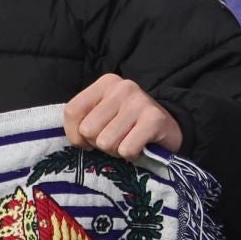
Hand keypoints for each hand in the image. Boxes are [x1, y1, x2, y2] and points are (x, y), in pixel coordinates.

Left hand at [63, 74, 183, 159]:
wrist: (168, 130)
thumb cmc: (127, 126)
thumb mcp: (101, 117)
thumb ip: (82, 122)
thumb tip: (77, 139)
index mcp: (105, 83)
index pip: (72, 111)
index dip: (75, 134)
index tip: (88, 140)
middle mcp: (122, 88)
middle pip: (88, 129)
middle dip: (98, 143)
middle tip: (116, 139)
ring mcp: (139, 102)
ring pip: (106, 142)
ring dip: (115, 150)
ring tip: (128, 142)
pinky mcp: (154, 119)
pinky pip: (126, 149)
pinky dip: (131, 155)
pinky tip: (140, 147)